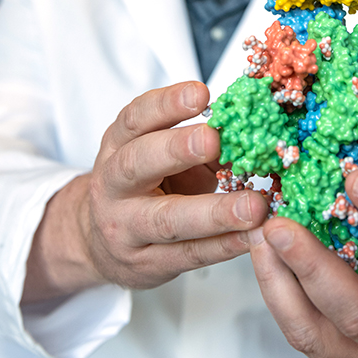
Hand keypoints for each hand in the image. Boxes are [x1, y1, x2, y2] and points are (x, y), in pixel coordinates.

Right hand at [22, 81, 267, 301]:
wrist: (103, 242)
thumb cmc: (146, 186)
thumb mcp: (162, 155)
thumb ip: (200, 143)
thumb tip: (253, 130)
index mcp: (119, 145)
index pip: (135, 118)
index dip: (166, 104)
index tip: (201, 93)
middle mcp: (114, 184)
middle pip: (138, 164)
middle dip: (176, 149)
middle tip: (214, 140)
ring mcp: (126, 228)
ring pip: (166, 220)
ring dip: (214, 213)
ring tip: (254, 206)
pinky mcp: (146, 264)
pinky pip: (188, 254)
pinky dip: (223, 246)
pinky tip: (251, 236)